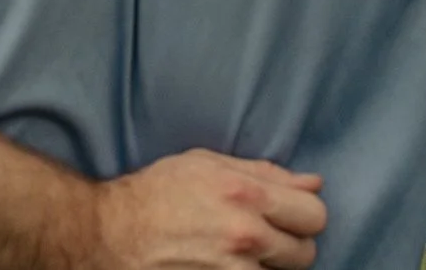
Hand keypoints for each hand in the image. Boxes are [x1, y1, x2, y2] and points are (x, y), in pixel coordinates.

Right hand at [88, 151, 324, 269]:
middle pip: (306, 251)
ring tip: (235, 256)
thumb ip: (263, 172)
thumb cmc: (156, 193)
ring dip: (266, 268)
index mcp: (245, 193)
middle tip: (257, 239)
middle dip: (287, 245)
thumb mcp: (204, 165)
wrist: (110, 233)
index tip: (283, 217)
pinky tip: (223, 266)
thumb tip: (314, 184)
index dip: (301, 214)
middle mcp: (246, 234)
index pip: (315, 214)